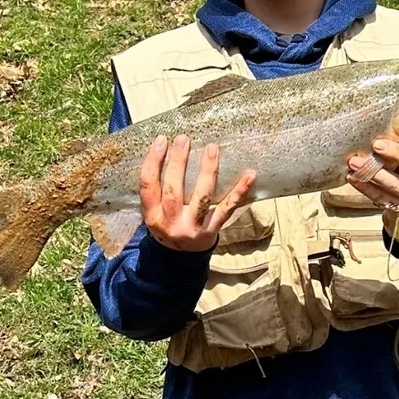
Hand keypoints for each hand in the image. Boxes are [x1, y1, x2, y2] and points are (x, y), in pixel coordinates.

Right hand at [139, 133, 256, 252]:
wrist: (179, 260)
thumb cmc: (167, 224)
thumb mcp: (153, 212)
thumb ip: (156, 189)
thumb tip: (163, 149)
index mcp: (152, 216)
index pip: (148, 186)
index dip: (153, 162)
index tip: (162, 140)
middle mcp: (171, 222)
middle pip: (173, 191)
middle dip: (178, 163)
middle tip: (184, 139)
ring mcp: (193, 227)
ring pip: (201, 198)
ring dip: (208, 171)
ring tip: (212, 148)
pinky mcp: (212, 230)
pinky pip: (227, 209)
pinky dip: (239, 192)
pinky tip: (250, 175)